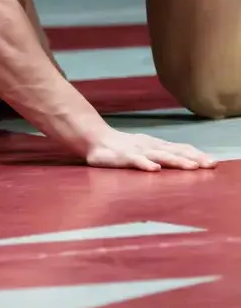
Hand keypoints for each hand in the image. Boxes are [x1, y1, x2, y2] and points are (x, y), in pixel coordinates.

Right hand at [85, 128, 216, 171]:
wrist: (95, 138)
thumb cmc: (122, 147)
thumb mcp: (145, 149)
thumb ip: (161, 155)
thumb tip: (183, 162)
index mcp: (156, 144)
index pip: (180, 148)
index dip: (196, 155)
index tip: (213, 162)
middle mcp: (149, 146)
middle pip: (175, 152)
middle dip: (193, 159)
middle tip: (210, 165)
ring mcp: (137, 150)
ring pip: (159, 156)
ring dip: (176, 161)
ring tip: (191, 167)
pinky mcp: (122, 157)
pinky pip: (135, 161)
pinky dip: (145, 164)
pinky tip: (154, 169)